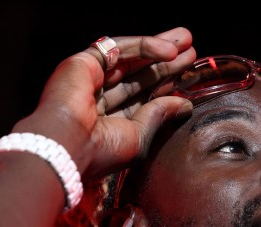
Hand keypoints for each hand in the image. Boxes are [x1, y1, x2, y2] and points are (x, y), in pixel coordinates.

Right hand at [11, 27, 195, 178]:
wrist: (68, 143)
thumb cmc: (101, 150)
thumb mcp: (140, 136)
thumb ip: (159, 116)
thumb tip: (185, 105)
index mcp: (111, 122)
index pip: (144, 98)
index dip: (168, 86)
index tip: (190, 78)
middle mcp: (100, 99)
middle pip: (140, 75)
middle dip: (167, 64)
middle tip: (192, 53)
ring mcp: (91, 79)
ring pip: (131, 58)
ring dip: (160, 48)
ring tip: (187, 41)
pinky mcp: (85, 61)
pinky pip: (120, 48)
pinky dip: (146, 46)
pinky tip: (169, 50)